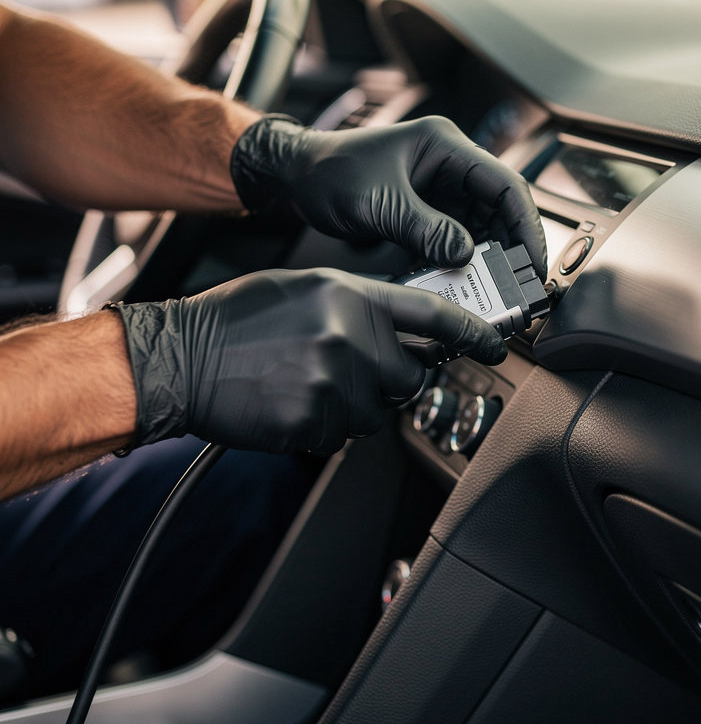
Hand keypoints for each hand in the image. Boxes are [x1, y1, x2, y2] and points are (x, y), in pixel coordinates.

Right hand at [111, 268, 505, 454]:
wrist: (182, 358)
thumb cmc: (239, 319)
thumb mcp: (305, 288)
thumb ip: (360, 303)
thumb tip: (403, 327)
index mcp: (351, 296)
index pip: (434, 316)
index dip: (473, 332)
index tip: (496, 344)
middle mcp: (351, 337)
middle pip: (412, 377)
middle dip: (393, 382)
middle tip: (355, 372)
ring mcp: (334, 382)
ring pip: (379, 412)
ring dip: (356, 406)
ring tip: (310, 382)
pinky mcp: (314, 421)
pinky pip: (343, 435)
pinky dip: (326, 426)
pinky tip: (294, 401)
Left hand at [230, 114, 546, 274]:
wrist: (295, 178)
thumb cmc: (329, 172)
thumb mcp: (380, 202)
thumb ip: (425, 229)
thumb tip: (465, 256)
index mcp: (446, 147)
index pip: (505, 184)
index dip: (527, 224)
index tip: (533, 261)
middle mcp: (450, 165)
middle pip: (500, 207)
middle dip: (512, 245)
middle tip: (520, 283)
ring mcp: (440, 188)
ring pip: (482, 225)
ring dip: (489, 256)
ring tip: (496, 287)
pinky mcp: (427, 210)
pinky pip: (457, 237)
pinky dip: (462, 260)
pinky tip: (463, 282)